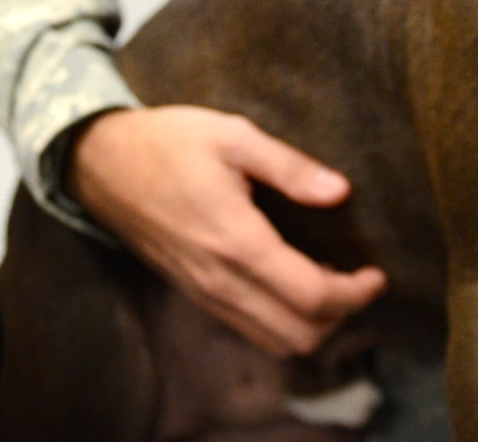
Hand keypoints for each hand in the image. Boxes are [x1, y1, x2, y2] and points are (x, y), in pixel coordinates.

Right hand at [67, 105, 387, 356]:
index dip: (354, 293)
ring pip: (273, 341)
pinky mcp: (194, 292)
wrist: (101, 164)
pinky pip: (248, 328)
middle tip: (358, 279)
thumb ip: (290, 167)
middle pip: (298, 335)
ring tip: (330, 281)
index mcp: (237, 241)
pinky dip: (281, 320)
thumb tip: (340, 191)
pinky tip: (292, 280)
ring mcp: (204, 292)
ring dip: (311, 323)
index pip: (311, 297)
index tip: (376, 273)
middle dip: (339, 316)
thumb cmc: (168, 142)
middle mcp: (220, 279)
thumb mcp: (233, 135)